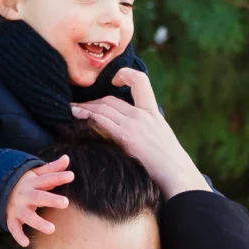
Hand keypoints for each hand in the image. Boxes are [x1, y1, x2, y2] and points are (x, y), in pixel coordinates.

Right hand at [5, 155, 72, 246]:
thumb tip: (67, 158)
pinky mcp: (11, 218)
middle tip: (65, 202)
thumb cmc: (24, 184)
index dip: (59, 177)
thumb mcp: (36, 174)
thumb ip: (52, 168)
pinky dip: (18, 235)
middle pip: (39, 197)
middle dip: (51, 200)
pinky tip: (26, 243)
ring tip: (52, 229)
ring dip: (39, 222)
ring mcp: (18, 207)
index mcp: (33, 183)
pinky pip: (13, 228)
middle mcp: (25, 195)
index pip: (48, 179)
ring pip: (28, 216)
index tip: (71, 176)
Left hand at [80, 69, 210, 198]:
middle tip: (79, 105)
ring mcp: (134, 124)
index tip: (113, 79)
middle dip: (93, 101)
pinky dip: (86, 115)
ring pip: (103, 107)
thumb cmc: (171, 163)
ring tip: (71, 108)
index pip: (139, 81)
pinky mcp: (126, 136)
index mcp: (153, 112)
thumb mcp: (162, 138)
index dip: (124, 74)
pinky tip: (76, 115)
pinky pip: (101, 120)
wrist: (177, 173)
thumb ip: (149, 129)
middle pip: (111, 99)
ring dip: (84, 107)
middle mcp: (142, 114)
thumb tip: (137, 135)